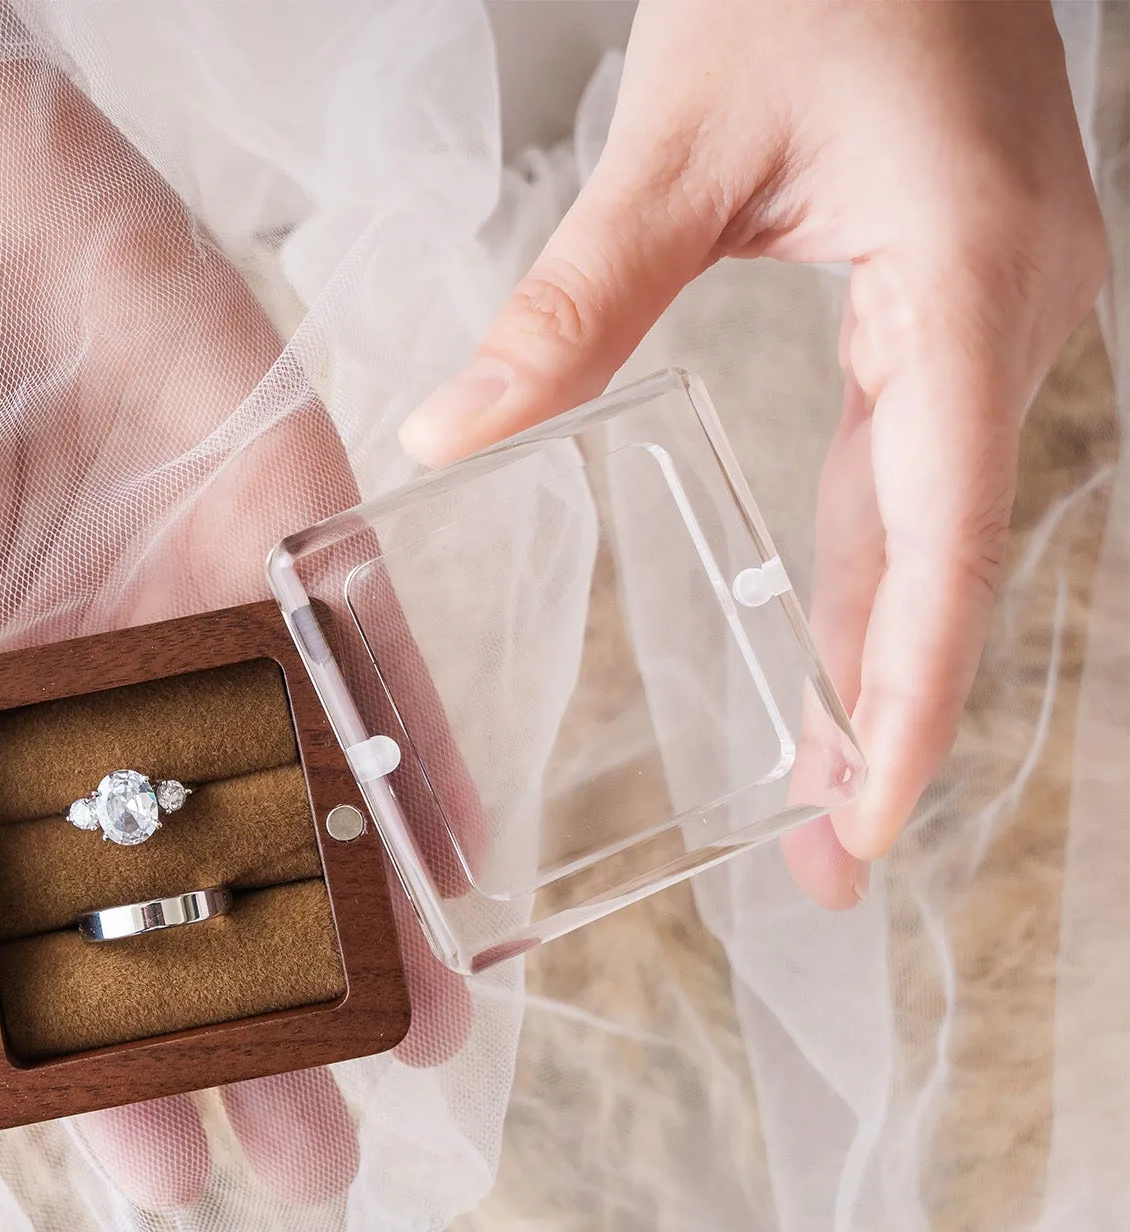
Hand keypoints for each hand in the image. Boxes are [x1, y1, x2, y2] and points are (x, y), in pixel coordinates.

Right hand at [0, 59, 469, 1205]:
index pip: (67, 939)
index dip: (112, 1059)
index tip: (167, 1172)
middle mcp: (117, 696)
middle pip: (205, 900)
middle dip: (262, 1031)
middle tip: (321, 1166)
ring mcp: (213, 616)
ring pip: (305, 804)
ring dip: (364, 926)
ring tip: (425, 1043)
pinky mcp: (292, 525)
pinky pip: (370, 661)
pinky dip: (412, 759)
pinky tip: (454, 863)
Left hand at [399, 0, 1106, 906]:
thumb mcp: (678, 140)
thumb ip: (569, 303)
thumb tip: (450, 430)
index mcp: (959, 288)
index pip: (939, 541)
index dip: (907, 699)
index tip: (865, 822)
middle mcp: (1008, 323)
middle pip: (944, 563)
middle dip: (889, 721)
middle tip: (828, 863)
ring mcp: (998, 319)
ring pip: (937, 528)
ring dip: (884, 660)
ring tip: (824, 792)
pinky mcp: (960, 309)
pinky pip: (922, 470)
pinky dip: (879, 573)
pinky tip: (838, 649)